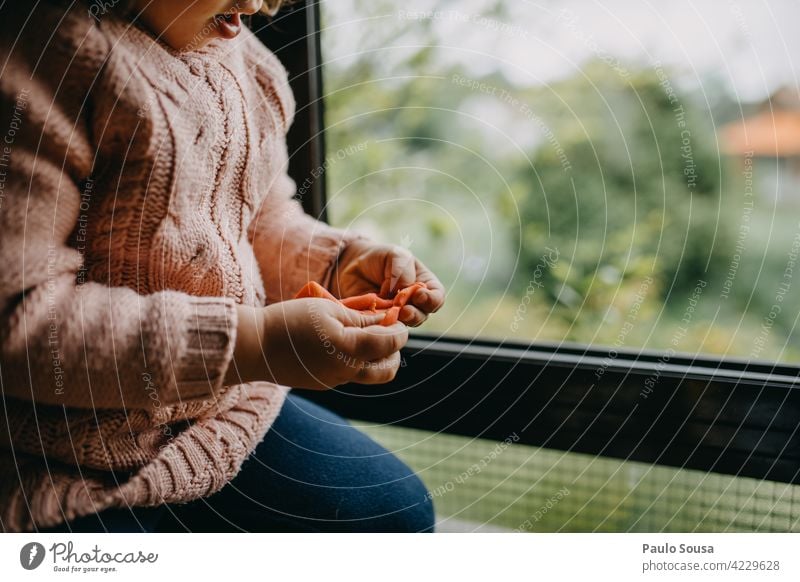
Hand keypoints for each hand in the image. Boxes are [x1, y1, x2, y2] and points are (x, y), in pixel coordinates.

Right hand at [224, 301, 407, 389]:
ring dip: (377, 358)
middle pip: (388, 369)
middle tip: (386, 329)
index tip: (397, 318)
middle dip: (394, 349)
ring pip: (370, 375)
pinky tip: (343, 343)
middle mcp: (346, 371)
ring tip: (366, 337)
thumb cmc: (289, 321)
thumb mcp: (328, 309)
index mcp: (350, 349)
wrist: (254, 346)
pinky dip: (355, 361)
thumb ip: (360, 318)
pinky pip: (349, 375)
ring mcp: (335, 381)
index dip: (400, 330)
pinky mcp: (323, 384)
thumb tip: (384, 319)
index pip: (391, 343)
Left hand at [329, 238, 445, 326]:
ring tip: (391, 313)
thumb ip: (402, 271)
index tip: (419, 295)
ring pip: (405, 325)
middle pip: (423, 315)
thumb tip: (402, 291)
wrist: (354, 265)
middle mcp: (414, 302)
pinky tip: (376, 316)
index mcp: (424, 284)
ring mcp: (398, 314)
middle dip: (415, 314)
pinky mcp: (381, 320)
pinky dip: (383, 324)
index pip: (437, 297)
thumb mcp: (394, 255)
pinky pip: (386, 327)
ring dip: (400, 321)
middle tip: (404, 309)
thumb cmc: (380, 258)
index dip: (432, 300)